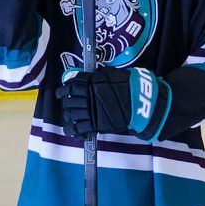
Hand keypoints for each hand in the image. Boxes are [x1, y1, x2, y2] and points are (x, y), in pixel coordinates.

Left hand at [56, 67, 170, 141]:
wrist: (141, 102)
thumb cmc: (130, 86)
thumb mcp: (113, 75)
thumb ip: (99, 77)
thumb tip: (90, 77)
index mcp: (91, 83)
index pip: (71, 86)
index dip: (64, 90)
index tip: (62, 93)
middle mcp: (88, 97)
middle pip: (70, 102)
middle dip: (67, 104)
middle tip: (69, 105)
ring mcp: (91, 112)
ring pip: (72, 115)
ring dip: (69, 116)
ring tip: (70, 117)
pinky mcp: (96, 125)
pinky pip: (80, 128)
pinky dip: (74, 130)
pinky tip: (72, 130)